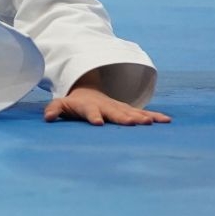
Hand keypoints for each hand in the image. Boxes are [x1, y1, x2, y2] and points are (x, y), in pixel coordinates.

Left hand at [44, 86, 170, 125]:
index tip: (98, 122)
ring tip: (151, 123)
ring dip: (141, 117)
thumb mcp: (61, 104)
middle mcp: (107, 106)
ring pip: (132, 112)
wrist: (89, 92)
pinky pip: (144, 114)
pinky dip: (155, 116)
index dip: (94, 116)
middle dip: (124, 117)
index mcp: (90, 106)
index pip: (91, 111)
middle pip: (116, 112)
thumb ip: (54, 109)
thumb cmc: (74, 103)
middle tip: (133, 123)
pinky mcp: (129, 111)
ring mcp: (119, 108)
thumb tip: (47, 117)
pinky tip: (167, 121)